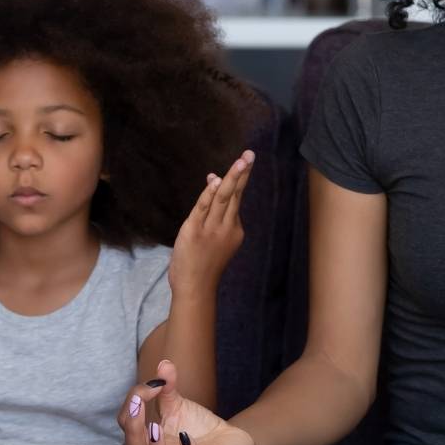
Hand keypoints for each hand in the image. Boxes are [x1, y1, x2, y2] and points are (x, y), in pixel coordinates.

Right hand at [116, 359, 255, 444]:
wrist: (227, 437)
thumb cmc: (195, 424)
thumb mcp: (177, 403)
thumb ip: (166, 386)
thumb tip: (164, 364)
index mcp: (147, 442)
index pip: (127, 426)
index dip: (132, 404)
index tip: (151, 384)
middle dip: (132, 431)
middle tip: (137, 405)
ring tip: (154, 428)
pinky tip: (186, 437)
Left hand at [168, 150, 254, 295]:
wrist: (195, 289)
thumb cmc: (202, 265)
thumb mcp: (212, 239)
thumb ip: (212, 212)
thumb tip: (213, 183)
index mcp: (234, 230)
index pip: (235, 200)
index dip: (236, 179)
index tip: (241, 162)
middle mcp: (226, 227)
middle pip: (235, 195)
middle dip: (242, 173)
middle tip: (250, 155)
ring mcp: (211, 229)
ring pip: (224, 198)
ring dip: (232, 178)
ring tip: (242, 161)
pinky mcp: (194, 230)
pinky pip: (204, 208)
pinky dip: (210, 193)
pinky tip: (217, 180)